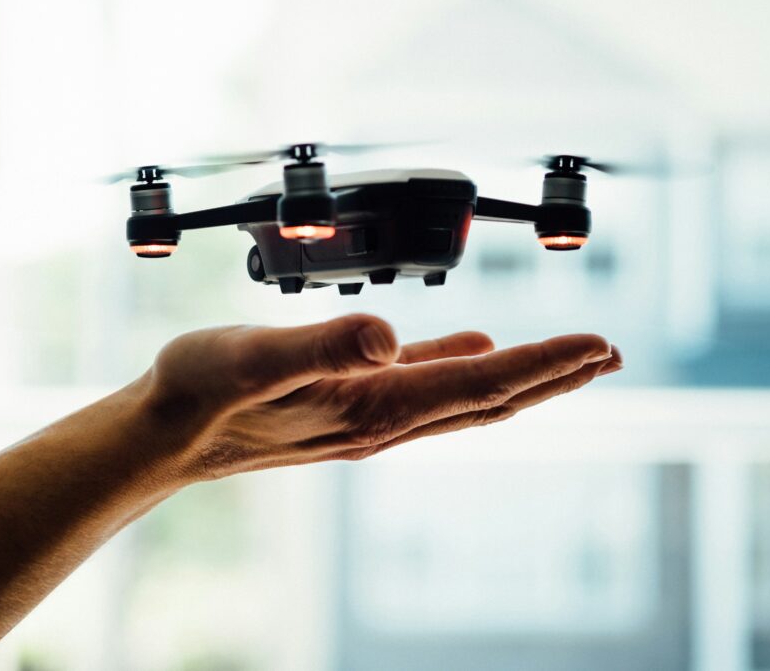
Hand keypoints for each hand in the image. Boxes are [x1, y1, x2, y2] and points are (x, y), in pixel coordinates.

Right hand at [127, 314, 621, 480]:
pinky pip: (423, 385)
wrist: (164, 435)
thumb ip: (324, 342)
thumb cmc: (199, 393)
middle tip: (606, 354)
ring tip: (562, 358)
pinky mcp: (347, 403)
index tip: (597, 344)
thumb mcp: (252, 356)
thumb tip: (394, 334)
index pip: (479, 383)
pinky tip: (471, 346)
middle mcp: (382, 419)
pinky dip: (461, 365)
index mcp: (373, 404)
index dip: (542, 362)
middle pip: (489, 397)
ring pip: (464, 395)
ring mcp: (367, 415)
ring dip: (519, 376)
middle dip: (552, 375)